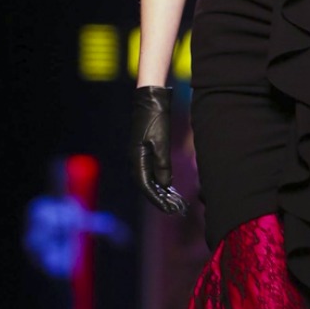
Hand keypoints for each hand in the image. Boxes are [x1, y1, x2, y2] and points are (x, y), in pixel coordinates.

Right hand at [130, 86, 186, 214]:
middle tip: (174, 208)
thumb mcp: (161, 143)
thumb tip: (165, 186)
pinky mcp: (144, 150)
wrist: (150, 99)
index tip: (169, 209)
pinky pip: (150, 170)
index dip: (158, 199)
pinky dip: (159, 180)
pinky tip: (168, 185)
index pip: (146, 186)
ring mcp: (138, 154)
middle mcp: (135, 159)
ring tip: (173, 201)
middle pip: (146, 185)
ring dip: (160, 191)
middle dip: (159, 198)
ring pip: (148, 179)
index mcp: (137, 158)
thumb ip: (162, 166)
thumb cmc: (156, 119)